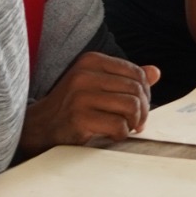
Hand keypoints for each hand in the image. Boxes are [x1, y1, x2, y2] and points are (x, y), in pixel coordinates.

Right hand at [22, 52, 156, 150]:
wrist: (39, 127)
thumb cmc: (73, 106)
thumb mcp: (98, 85)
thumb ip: (126, 78)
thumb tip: (156, 72)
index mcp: (91, 61)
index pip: (136, 73)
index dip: (146, 93)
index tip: (140, 108)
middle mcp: (85, 74)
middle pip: (136, 90)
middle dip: (143, 110)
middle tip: (137, 123)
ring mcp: (80, 96)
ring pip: (131, 106)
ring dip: (133, 123)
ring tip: (126, 128)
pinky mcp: (79, 118)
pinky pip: (119, 126)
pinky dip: (121, 134)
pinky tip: (111, 136)